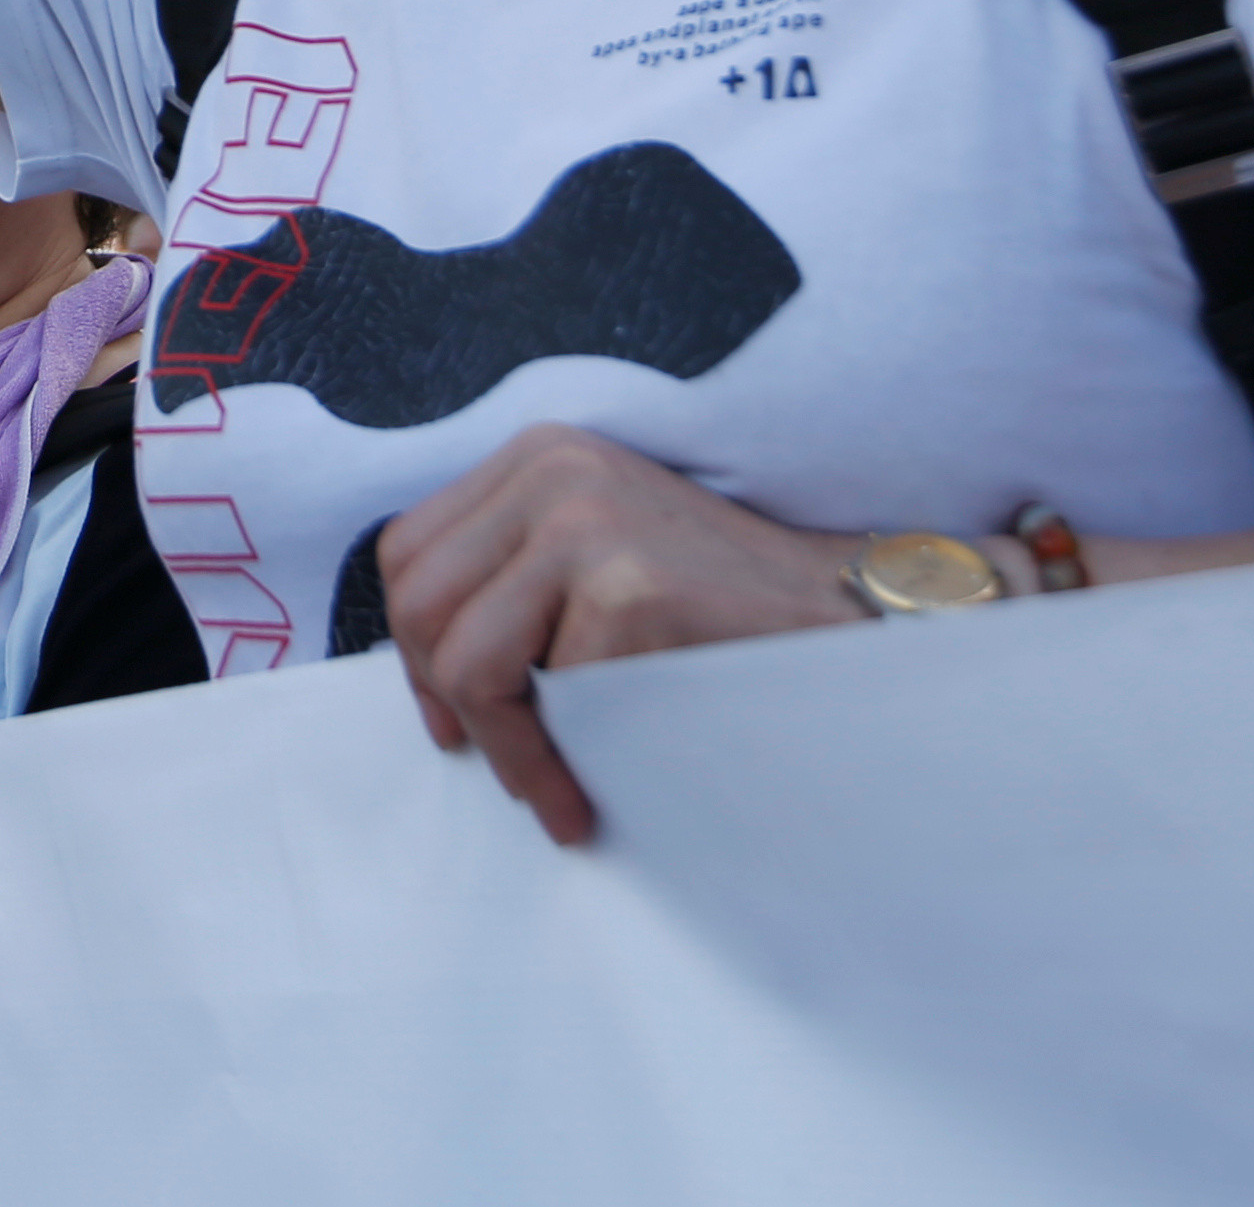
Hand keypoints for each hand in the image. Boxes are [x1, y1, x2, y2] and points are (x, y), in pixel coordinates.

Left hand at [373, 423, 872, 847]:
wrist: (847, 614)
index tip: (449, 719)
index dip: (412, 648)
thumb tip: (421, 663)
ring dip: (501, 748)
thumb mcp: (593, 553)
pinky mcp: (627, 585)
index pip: (407, 553)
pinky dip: (557, 759)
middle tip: (506, 771)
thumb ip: (511, 576)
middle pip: (418, 603)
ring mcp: (585, 519)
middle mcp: (549, 470)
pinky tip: (592, 790)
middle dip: (447, 704)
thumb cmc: (718, 608)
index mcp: (534, 457)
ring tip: (550, 795)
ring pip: (465, 657)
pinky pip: (545, 694)